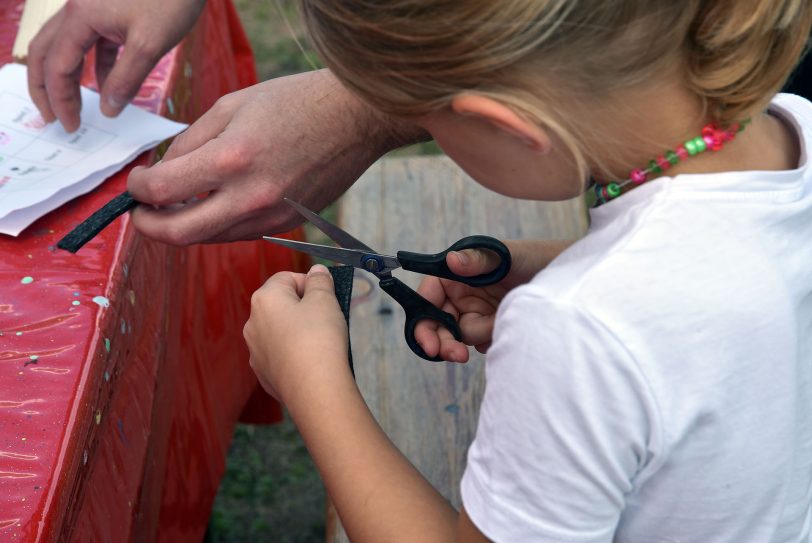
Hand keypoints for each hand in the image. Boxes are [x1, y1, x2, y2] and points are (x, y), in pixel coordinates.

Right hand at [27, 0, 205, 132]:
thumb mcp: (149, 45)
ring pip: (66, 47)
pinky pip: (92, 42)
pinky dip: (95, 66)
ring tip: (76, 107)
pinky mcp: (108, 11)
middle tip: (53, 119)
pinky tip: (110, 86)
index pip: (58, 66)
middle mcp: (77, 9)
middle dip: (46, 89)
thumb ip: (126, 80)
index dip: (61, 100)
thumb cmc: (170, 0)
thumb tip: (108, 110)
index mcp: (80, 16)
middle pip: (46, 53)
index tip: (70, 126)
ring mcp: (91, 9)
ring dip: (67, 78)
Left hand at [128, 70, 426, 243]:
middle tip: (140, 213)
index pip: (163, 190)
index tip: (136, 182)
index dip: (137, 189)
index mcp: (232, 158)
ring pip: (208, 239)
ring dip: (182, 228)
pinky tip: (214, 205)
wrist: (356, 119)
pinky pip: (237, 234)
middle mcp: (250, 196)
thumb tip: (166, 170)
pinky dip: (216, 225)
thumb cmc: (298, 102)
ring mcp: (270, 216)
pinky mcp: (285, 224)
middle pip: (179, 234)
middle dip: (148, 226)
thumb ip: (191, 141)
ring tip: (176, 206)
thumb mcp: (232, 105)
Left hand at [244, 264, 349, 403]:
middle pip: (281, 304)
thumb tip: (317, 271)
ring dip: (298, 330)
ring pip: (280, 331)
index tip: (328, 295)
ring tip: (322, 341)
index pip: (286, 277)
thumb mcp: (325, 300)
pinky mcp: (264, 373)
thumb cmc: (318, 341)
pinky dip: (295, 353)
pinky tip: (312, 360)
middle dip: (304, 307)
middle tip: (328, 317)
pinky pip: (281, 354)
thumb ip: (320, 281)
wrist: (313, 389)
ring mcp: (256, 350)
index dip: (311, 283)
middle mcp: (253, 323)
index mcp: (264, 299)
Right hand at [414, 239, 574, 361]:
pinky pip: (481, 344)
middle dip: (445, 342)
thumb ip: (478, 260)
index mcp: (455, 275)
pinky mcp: (490, 327)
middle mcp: (461, 294)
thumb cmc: (534, 257)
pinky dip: (492, 340)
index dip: (422, 321)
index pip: (427, 299)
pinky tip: (506, 328)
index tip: (429, 343)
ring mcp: (475, 312)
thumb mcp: (506, 256)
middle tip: (458, 355)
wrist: (565, 280)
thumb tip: (452, 261)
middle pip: (437, 324)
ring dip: (479, 336)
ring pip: (461, 337)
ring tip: (499, 325)